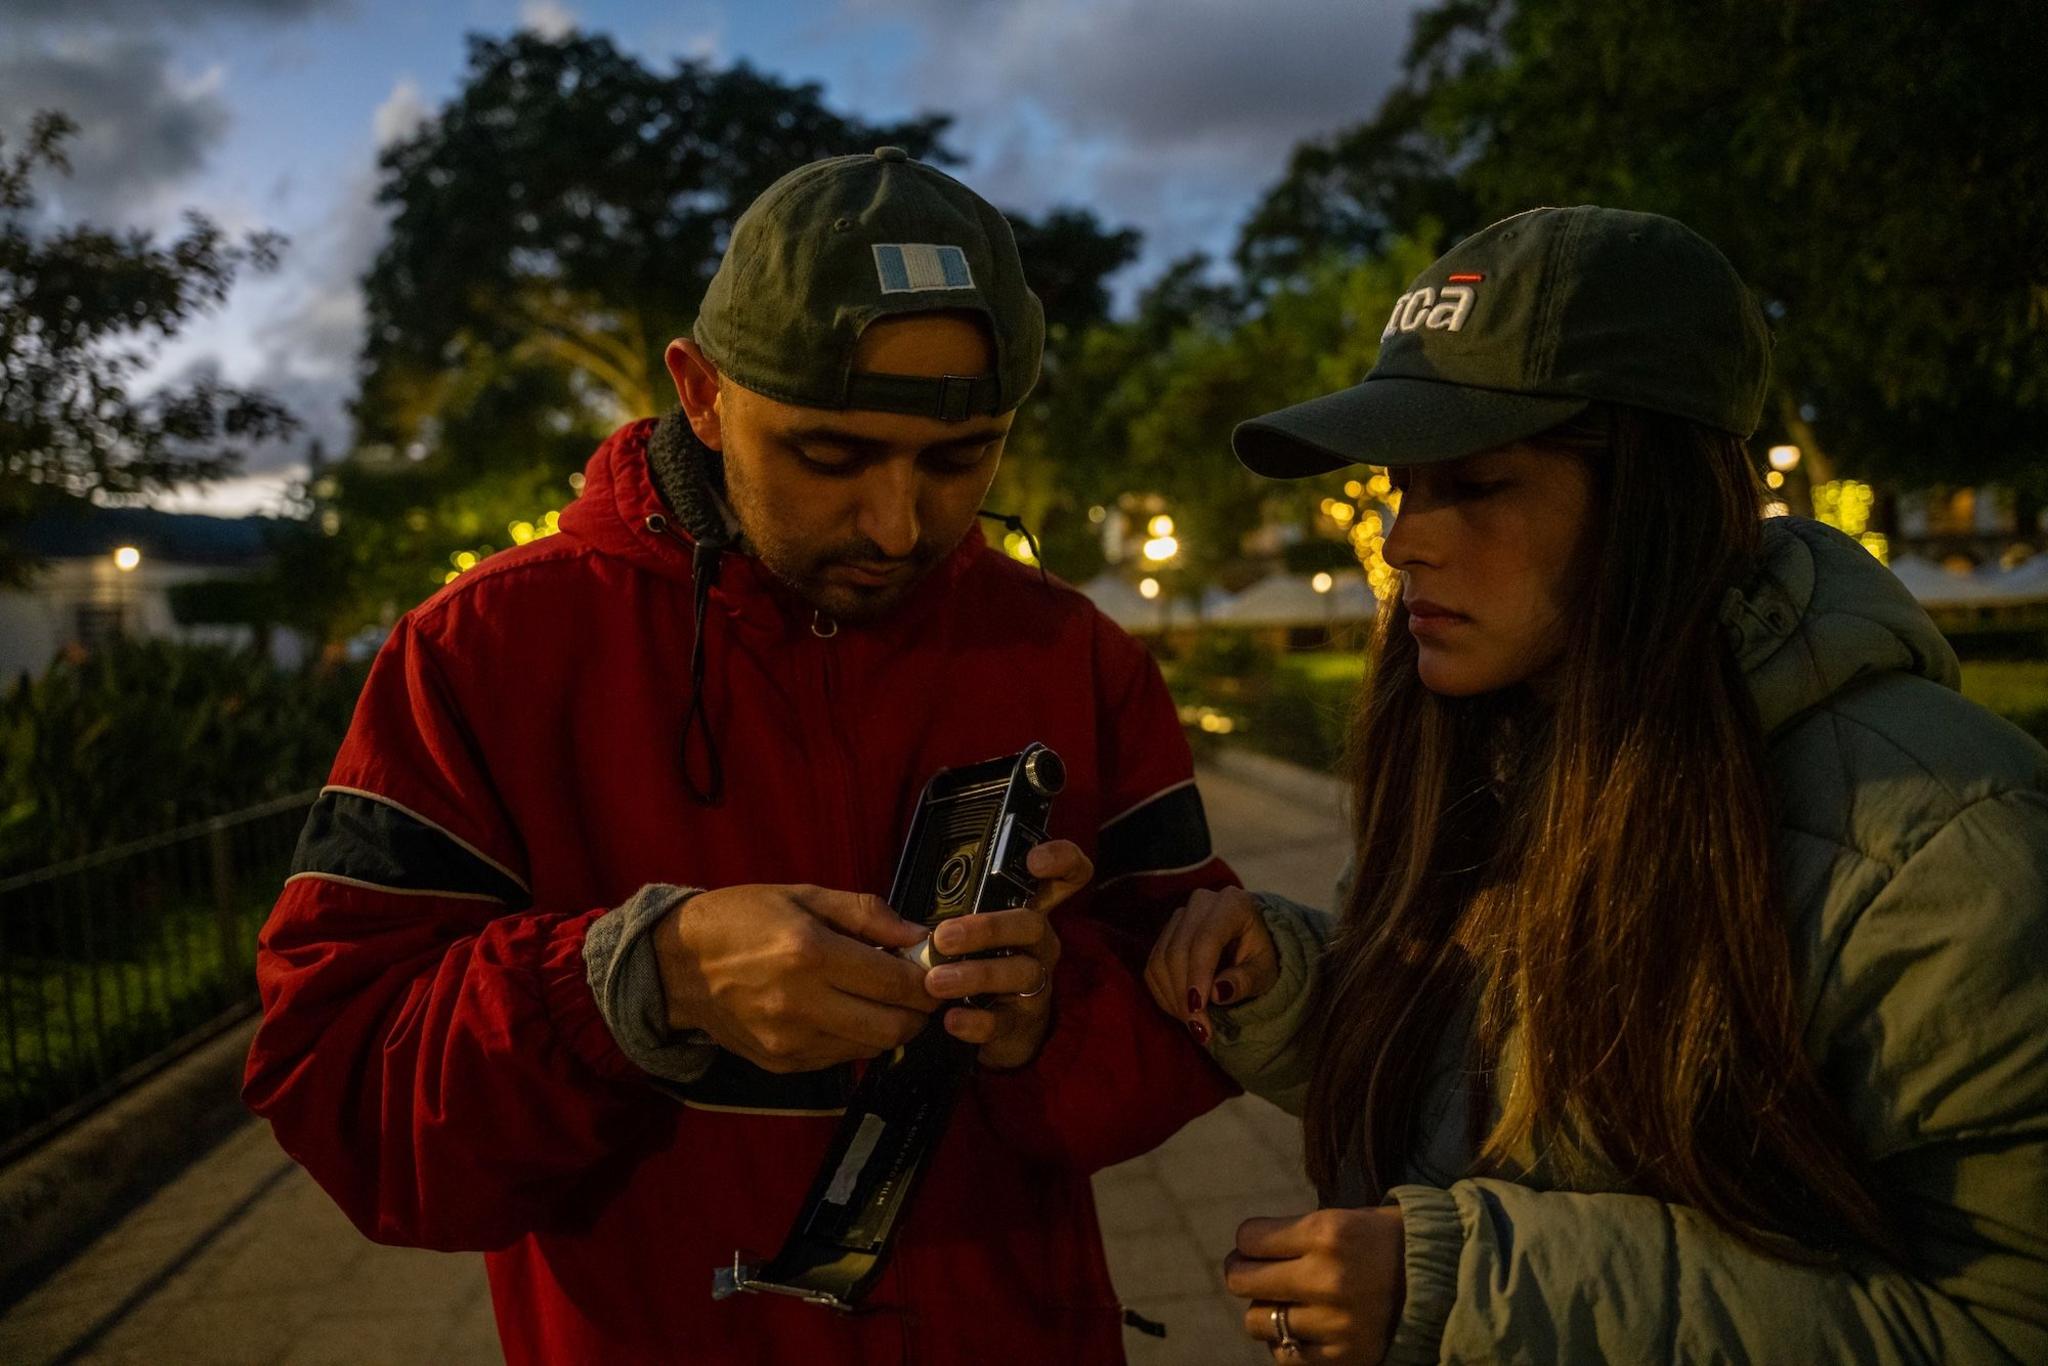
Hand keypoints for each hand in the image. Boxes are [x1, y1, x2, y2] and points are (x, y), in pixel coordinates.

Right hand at [653, 884, 935, 1072]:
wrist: (677, 964)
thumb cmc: (742, 918)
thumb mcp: (804, 895)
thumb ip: (867, 913)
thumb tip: (919, 935)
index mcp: (811, 953)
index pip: (896, 982)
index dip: (929, 981)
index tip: (938, 971)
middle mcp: (803, 1003)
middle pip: (893, 1028)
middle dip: (919, 1013)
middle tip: (920, 993)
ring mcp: (790, 1040)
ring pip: (871, 1048)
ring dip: (890, 1028)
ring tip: (883, 1000)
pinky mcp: (781, 1063)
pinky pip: (839, 1058)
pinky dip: (856, 1038)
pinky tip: (846, 1012)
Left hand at [920, 839, 1092, 1068]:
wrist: (997, 1032)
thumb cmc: (976, 965)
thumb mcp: (967, 933)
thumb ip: (941, 915)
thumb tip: (890, 911)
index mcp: (1028, 912)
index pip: (1065, 876)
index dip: (1060, 861)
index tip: (1034, 861)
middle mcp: (1039, 944)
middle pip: (1033, 924)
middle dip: (988, 928)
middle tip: (944, 937)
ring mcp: (1036, 984)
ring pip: (1020, 972)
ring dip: (975, 975)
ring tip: (936, 981)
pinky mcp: (1023, 1023)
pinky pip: (1004, 1021)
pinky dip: (976, 1021)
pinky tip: (951, 1020)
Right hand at [1146, 886, 1278, 1041]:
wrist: (1248, 945)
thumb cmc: (1260, 958)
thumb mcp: (1265, 972)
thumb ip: (1245, 981)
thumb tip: (1217, 993)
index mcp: (1232, 904)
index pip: (1206, 939)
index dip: (1198, 975)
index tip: (1199, 1010)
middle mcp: (1201, 902)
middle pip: (1179, 949)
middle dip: (1184, 993)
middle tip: (1199, 1029)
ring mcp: (1179, 916)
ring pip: (1161, 959)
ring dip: (1173, 997)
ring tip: (1194, 1024)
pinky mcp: (1164, 934)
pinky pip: (1153, 967)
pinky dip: (1164, 994)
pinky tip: (1182, 1011)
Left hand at [1223, 1207, 1404, 1363]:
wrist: (1446, 1284)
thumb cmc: (1387, 1242)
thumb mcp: (1345, 1219)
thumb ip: (1297, 1235)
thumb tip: (1248, 1249)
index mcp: (1327, 1232)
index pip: (1249, 1238)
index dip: (1248, 1240)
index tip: (1256, 1244)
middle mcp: (1326, 1278)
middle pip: (1241, 1281)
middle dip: (1241, 1272)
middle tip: (1251, 1272)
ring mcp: (1333, 1323)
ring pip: (1257, 1321)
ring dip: (1265, 1310)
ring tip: (1284, 1302)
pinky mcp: (1342, 1357)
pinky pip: (1285, 1355)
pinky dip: (1286, 1342)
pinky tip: (1300, 1328)